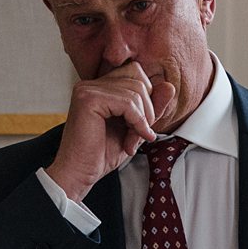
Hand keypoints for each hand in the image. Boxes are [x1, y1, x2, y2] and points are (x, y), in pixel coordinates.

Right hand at [44, 60, 176, 200]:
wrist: (78, 175)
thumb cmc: (100, 156)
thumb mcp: (135, 128)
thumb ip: (151, 108)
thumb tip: (170, 86)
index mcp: (98, 88)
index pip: (136, 73)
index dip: (147, 99)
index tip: (142, 127)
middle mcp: (90, 84)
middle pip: (139, 79)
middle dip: (147, 109)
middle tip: (139, 135)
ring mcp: (87, 89)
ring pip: (136, 91)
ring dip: (142, 120)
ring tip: (131, 141)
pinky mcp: (89, 99)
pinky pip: (128, 103)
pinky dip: (137, 122)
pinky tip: (131, 141)